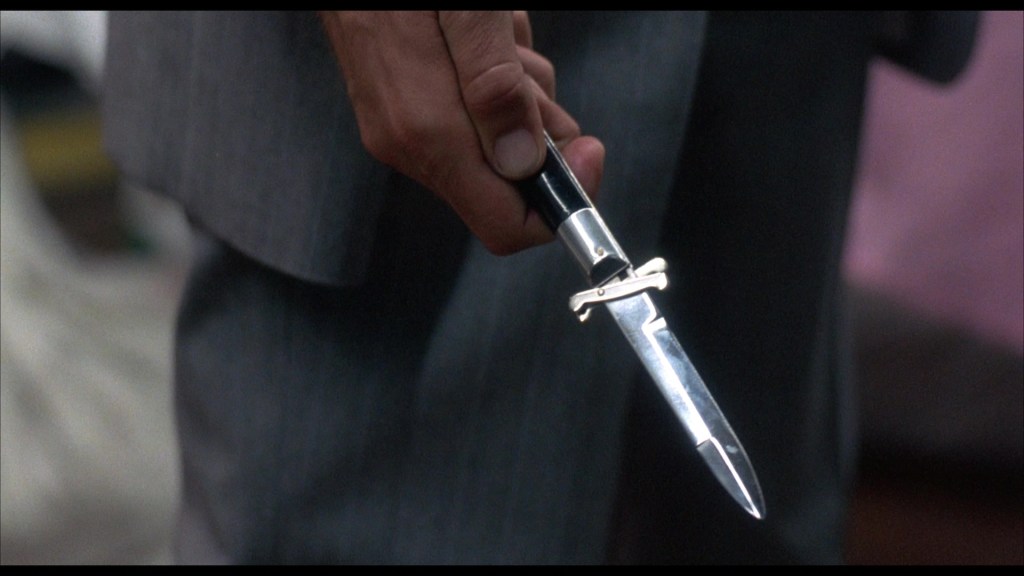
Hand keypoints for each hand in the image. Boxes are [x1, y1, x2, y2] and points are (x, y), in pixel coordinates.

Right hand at [320, 11, 603, 254]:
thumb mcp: (467, 13)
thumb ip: (496, 87)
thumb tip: (524, 162)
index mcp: (428, 135)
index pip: (506, 225)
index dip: (561, 200)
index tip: (588, 150)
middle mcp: (410, 144)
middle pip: (510, 181)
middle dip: (540, 128)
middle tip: (526, 67)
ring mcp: (403, 128)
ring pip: (497, 142)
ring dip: (518, 92)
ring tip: (495, 38)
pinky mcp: (404, 108)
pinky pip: (472, 115)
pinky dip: (493, 78)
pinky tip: (475, 34)